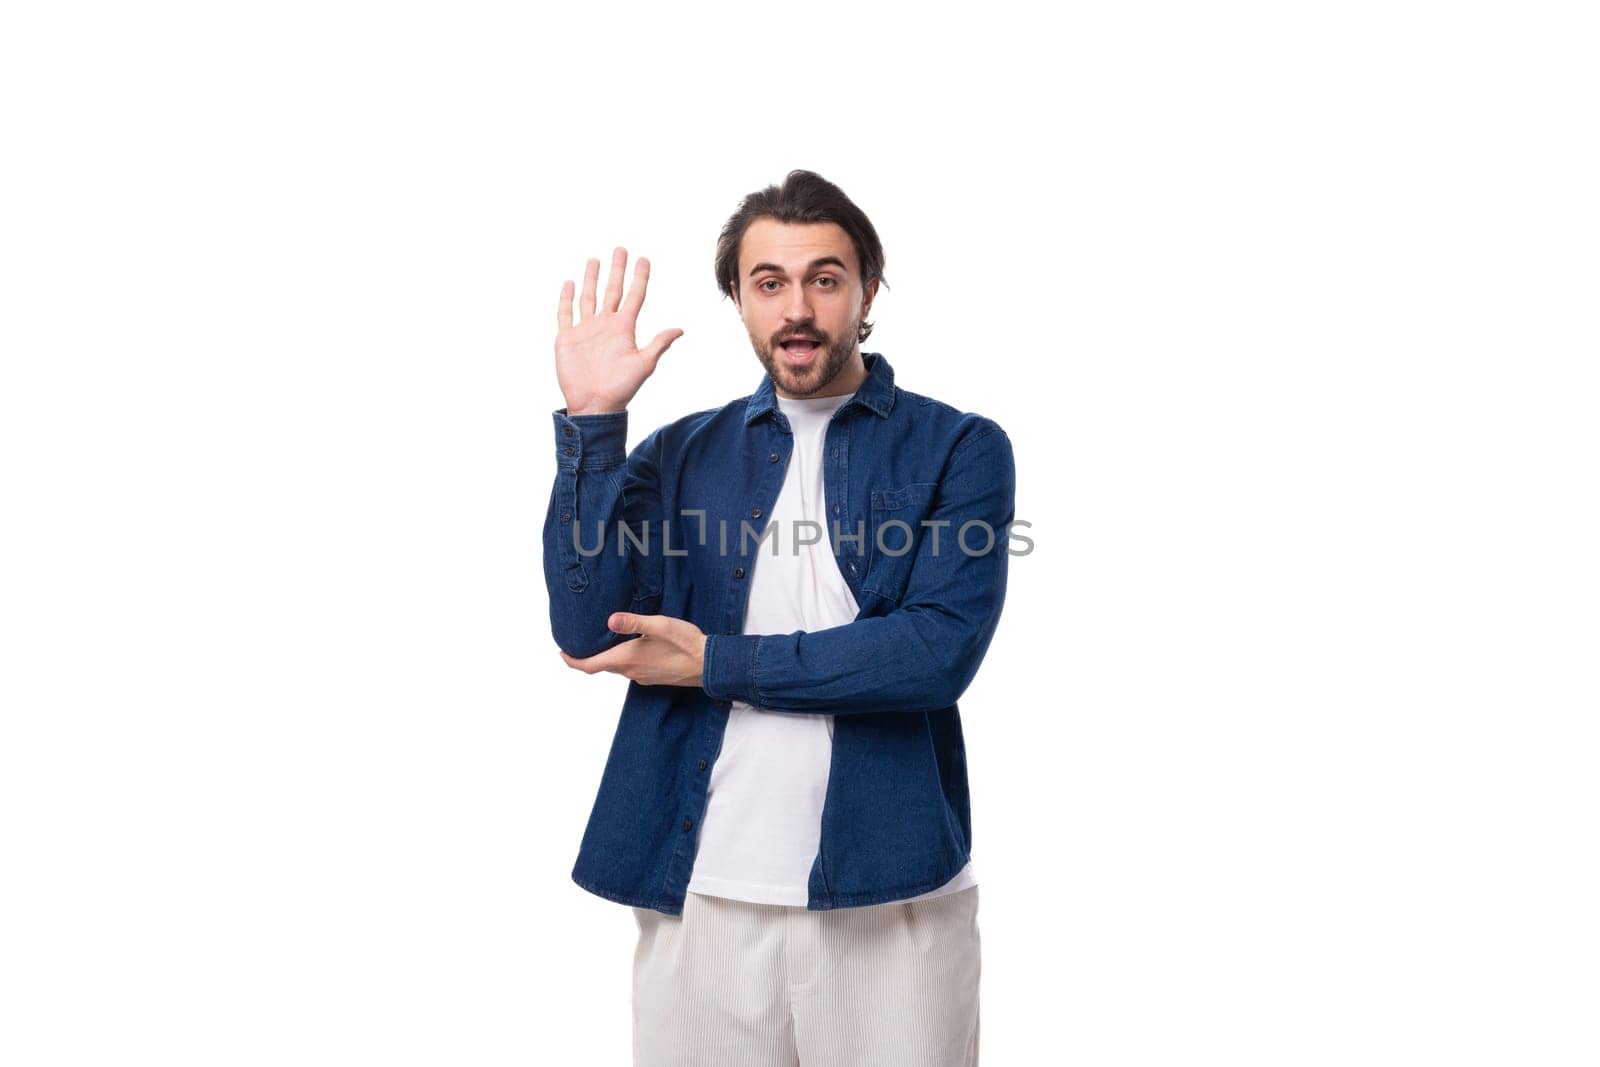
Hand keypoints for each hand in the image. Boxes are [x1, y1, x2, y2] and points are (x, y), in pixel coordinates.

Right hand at [555, 247, 682, 415]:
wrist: (595, 405)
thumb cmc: (621, 388)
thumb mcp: (644, 364)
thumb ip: (658, 344)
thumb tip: (680, 330)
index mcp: (624, 328)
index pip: (634, 296)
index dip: (639, 278)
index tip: (644, 259)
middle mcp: (605, 325)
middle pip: (612, 290)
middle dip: (616, 270)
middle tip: (621, 249)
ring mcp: (586, 330)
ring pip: (588, 297)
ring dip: (591, 279)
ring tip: (594, 260)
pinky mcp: (567, 338)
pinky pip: (565, 313)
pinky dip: (566, 299)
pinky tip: (569, 283)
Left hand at [559, 612, 707, 686]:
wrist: (708, 665)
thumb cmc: (686, 644)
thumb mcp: (660, 625)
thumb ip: (634, 622)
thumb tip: (610, 620)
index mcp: (627, 659)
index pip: (589, 666)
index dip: (572, 661)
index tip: (562, 653)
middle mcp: (631, 671)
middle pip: (601, 667)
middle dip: (588, 656)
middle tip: (580, 642)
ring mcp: (642, 677)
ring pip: (616, 668)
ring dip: (606, 658)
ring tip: (603, 641)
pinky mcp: (652, 677)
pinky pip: (630, 670)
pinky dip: (622, 660)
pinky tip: (631, 647)